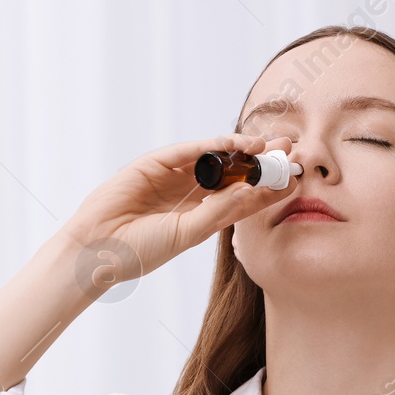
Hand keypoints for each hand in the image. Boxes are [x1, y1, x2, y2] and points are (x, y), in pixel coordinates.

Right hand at [59, 133, 295, 293]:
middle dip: (261, 161)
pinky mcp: (154, 164)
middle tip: (290, 150)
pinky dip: (211, 145)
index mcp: (200, 215)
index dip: (267, 188)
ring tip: (270, 144)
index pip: (241, 198)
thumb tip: (254, 191)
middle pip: (233, 172)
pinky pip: (188, 151)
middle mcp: (190, 194)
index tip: (295, 180)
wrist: (99, 248)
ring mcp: (172, 177)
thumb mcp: (188, 233)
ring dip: (242, 149)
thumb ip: (219, 211)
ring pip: (213, 158)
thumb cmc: (141, 250)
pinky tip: (236, 144)